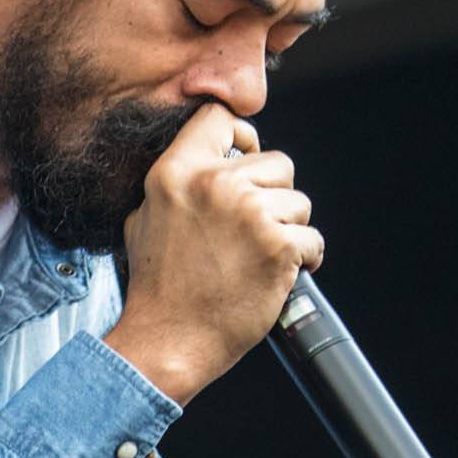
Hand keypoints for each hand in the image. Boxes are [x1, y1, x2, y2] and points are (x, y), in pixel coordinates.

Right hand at [103, 102, 320, 405]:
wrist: (168, 340)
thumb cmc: (157, 286)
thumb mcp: (145, 217)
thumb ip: (177, 182)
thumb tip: (210, 160)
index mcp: (177, 171)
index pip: (221, 117)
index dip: (242, 135)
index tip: (247, 155)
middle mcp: (215, 184)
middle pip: (276, 162)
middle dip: (273, 195)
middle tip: (253, 230)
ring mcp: (250, 213)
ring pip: (299, 202)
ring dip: (289, 230)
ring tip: (262, 257)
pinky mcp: (278, 245)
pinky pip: (313, 240)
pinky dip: (305, 260)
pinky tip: (281, 274)